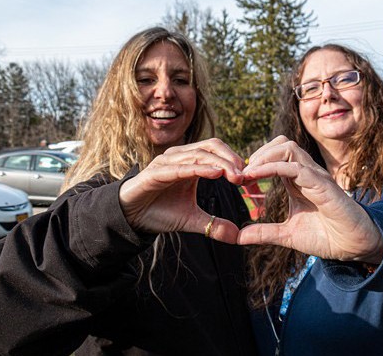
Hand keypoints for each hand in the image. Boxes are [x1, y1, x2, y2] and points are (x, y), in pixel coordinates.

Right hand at [119, 138, 244, 243]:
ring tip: (237, 176)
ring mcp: (167, 162)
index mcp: (191, 162)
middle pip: (212, 146)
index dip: (237, 163)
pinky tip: (215, 173)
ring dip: (220, 163)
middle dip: (232, 160)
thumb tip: (238, 236)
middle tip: (247, 178)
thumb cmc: (159, 212)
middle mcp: (180, 157)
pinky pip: (181, 167)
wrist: (130, 217)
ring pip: (199, 154)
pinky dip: (199, 168)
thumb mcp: (191, 219)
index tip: (252, 182)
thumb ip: (213, 225)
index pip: (219, 153)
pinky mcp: (156, 172)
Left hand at [237, 136, 382, 262]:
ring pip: (288, 147)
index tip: (237, 179)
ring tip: (248, 174)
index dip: (254, 163)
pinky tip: (256, 177)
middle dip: (258, 154)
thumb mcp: (287, 235)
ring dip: (264, 157)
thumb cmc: (327, 236)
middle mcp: (306, 173)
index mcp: (298, 181)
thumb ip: (264, 232)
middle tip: (241, 175)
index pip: (275, 156)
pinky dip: (273, 168)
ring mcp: (315, 176)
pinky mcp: (323, 185)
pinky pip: (296, 167)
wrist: (355, 247)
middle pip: (281, 143)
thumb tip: (238, 237)